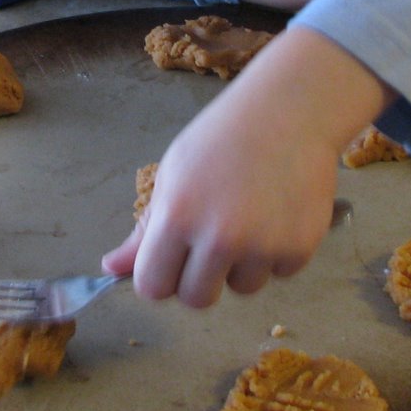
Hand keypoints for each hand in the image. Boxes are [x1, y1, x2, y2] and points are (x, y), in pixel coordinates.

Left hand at [102, 28, 391, 306]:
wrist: (290, 111)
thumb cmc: (222, 137)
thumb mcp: (173, 175)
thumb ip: (146, 229)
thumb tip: (111, 269)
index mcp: (178, 216)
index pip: (153, 286)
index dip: (160, 277)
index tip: (170, 261)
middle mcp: (220, 238)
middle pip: (196, 299)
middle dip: (199, 279)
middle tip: (211, 243)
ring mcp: (263, 246)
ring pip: (241, 288)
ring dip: (242, 265)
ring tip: (251, 216)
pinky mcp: (300, 248)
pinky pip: (279, 272)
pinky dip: (278, 253)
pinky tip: (278, 212)